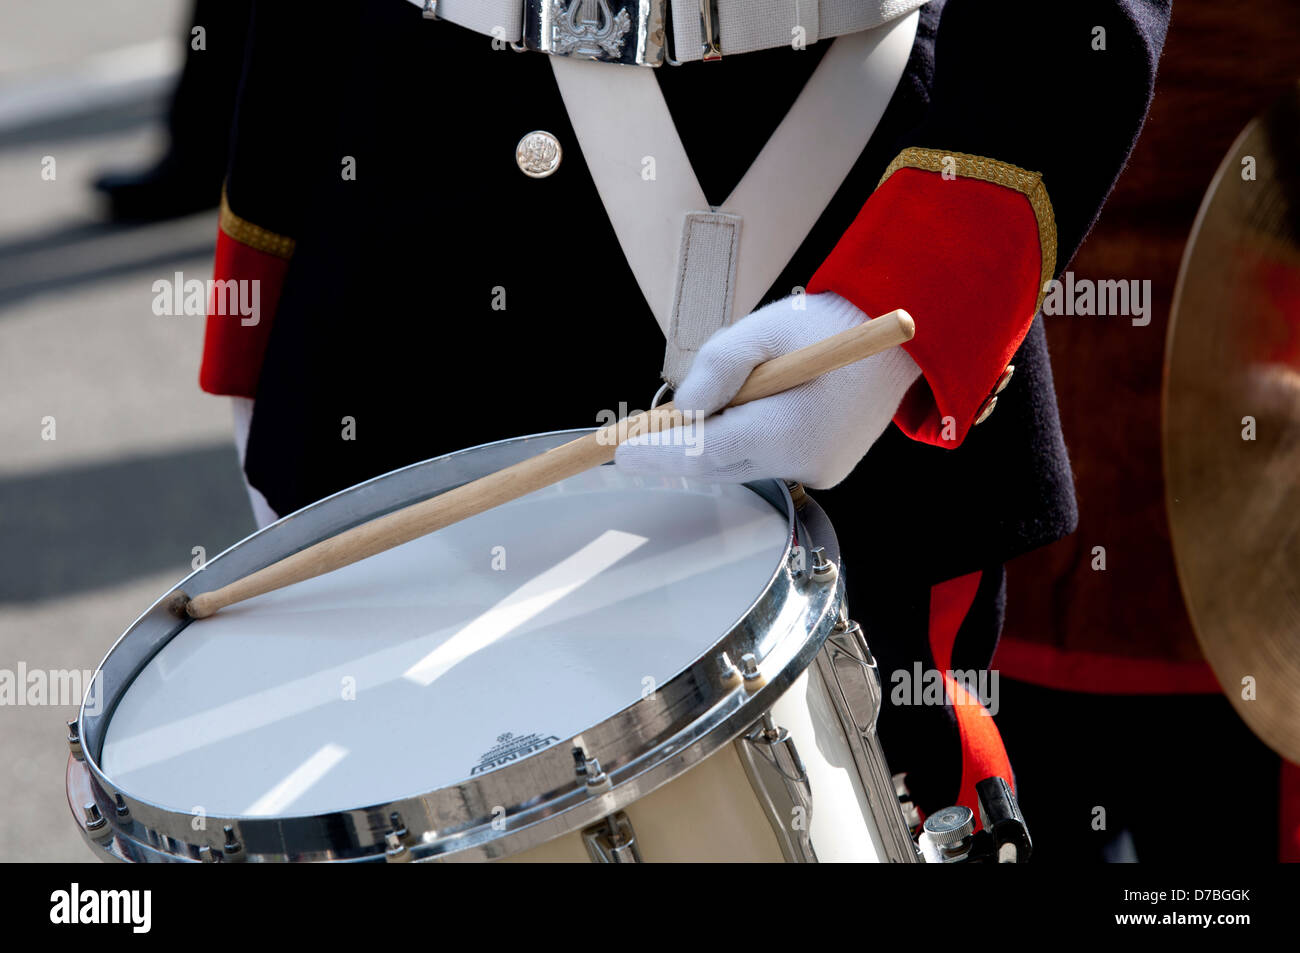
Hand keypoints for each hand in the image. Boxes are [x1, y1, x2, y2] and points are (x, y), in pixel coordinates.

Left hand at [616, 292, 921, 487]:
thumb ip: (717, 367)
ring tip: (734, 396)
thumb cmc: (831, 326)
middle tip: (649, 427)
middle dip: (685, 444)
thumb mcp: (763, 328)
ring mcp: (818, 472)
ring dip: (722, 439)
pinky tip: (765, 408)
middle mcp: (803, 461)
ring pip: (742, 465)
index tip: (622, 453)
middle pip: (719, 464)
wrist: (895, 342)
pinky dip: (754, 442)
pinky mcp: (826, 472)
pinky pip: (771, 463)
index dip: (659, 454)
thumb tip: (683, 408)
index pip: (704, 453)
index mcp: (787, 428)